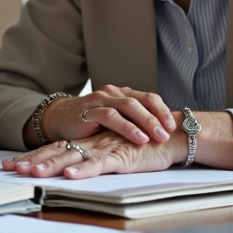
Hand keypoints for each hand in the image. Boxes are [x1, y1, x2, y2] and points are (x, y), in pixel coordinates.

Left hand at [4, 129, 185, 179]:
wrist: (171, 136)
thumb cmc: (143, 146)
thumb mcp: (112, 153)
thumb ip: (94, 158)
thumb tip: (73, 169)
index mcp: (88, 143)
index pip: (54, 149)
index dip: (32, 157)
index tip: (10, 165)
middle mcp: (92, 144)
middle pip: (55, 152)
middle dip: (31, 161)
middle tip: (9, 168)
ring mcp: (105, 149)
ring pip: (72, 158)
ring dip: (50, 165)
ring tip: (30, 173)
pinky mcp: (121, 157)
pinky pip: (99, 164)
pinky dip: (84, 170)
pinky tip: (70, 175)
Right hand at [23, 85, 175, 147]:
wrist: (58, 120)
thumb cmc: (89, 124)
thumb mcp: (114, 122)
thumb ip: (131, 123)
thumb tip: (160, 134)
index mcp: (122, 94)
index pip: (148, 98)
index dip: (162, 110)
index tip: (175, 125)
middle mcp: (113, 94)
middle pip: (142, 101)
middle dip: (158, 116)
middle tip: (171, 131)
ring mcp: (100, 100)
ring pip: (128, 106)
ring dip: (146, 122)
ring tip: (159, 136)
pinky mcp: (89, 111)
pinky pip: (111, 117)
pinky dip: (128, 128)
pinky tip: (139, 138)